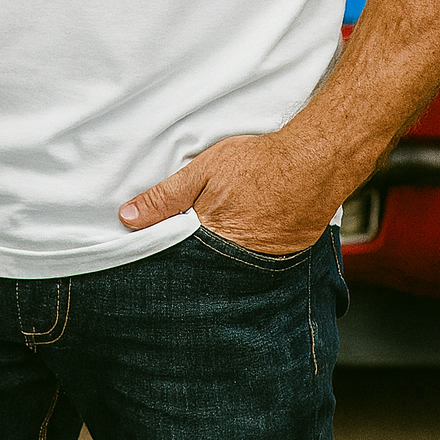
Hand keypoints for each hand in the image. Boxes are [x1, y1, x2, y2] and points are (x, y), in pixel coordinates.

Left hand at [118, 132, 338, 254]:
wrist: (312, 164)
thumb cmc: (257, 164)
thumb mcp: (201, 172)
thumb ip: (164, 197)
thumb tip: (127, 217)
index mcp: (208, 239)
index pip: (172, 260)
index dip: (160, 258)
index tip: (144, 264)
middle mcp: (232, 261)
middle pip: (198, 273)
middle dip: (186, 269)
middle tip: (180, 266)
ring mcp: (258, 266)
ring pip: (224, 276)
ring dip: (215, 269)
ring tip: (214, 253)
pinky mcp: (279, 263)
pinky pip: (253, 272)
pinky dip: (243, 265)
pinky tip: (242, 249)